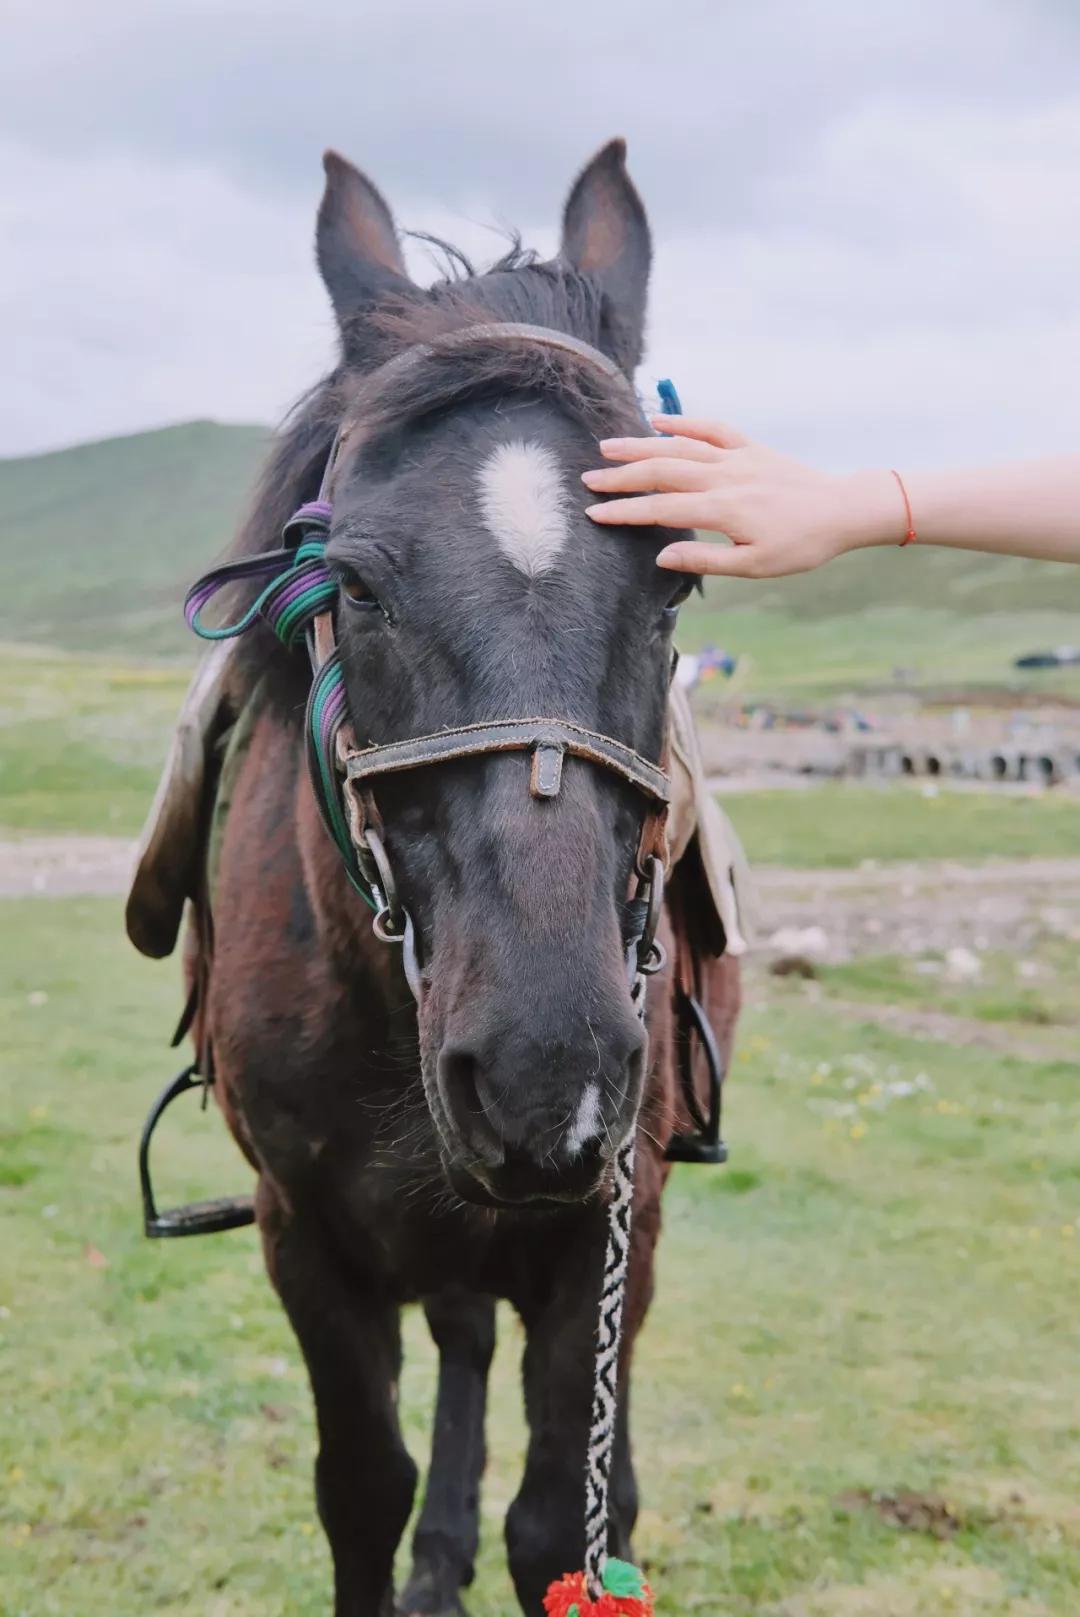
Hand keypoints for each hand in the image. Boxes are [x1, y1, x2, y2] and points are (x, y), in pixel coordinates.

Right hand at [582, 417, 902, 575]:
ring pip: (680, 447)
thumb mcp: (755, 566)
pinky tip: (658, 422)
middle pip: (662, 472)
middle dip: (622, 476)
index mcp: (723, 510)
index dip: (625, 511)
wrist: (843, 510)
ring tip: (608, 447)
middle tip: (587, 479)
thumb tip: (662, 555)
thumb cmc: (801, 545)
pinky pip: (712, 429)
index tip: (594, 514)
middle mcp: (725, 477)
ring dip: (641, 446)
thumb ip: (706, 559)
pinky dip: (684, 423)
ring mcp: (737, 458)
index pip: (661, 509)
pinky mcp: (750, 448)